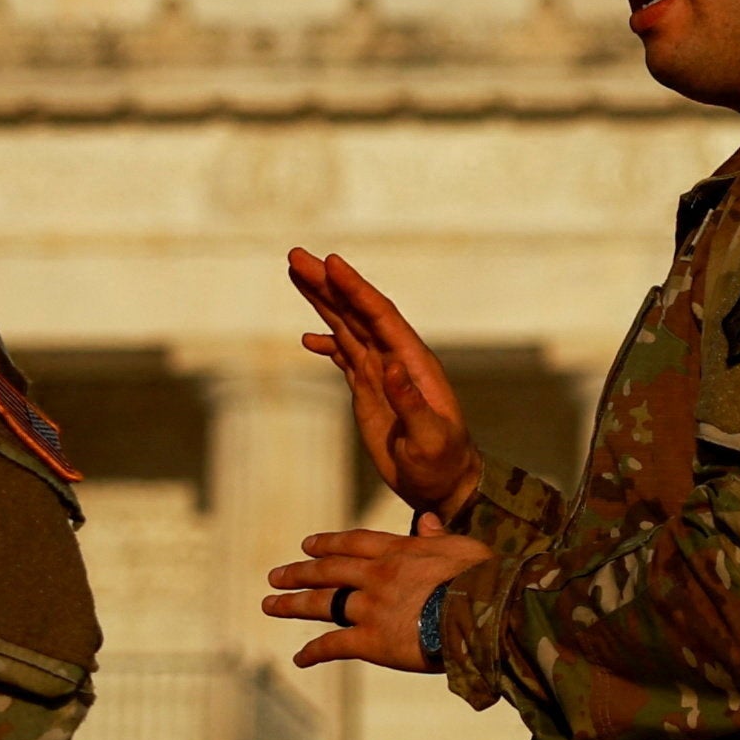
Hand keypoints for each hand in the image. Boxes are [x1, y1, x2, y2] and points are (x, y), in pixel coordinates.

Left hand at [270, 522, 492, 671]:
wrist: (481, 611)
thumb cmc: (484, 578)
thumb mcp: (464, 547)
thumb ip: (438, 537)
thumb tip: (426, 521)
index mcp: (398, 552)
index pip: (354, 543)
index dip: (328, 544)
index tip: (307, 546)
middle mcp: (376, 576)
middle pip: (328, 571)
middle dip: (299, 572)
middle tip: (275, 575)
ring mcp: (370, 608)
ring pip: (322, 604)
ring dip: (292, 604)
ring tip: (270, 604)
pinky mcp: (371, 641)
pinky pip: (334, 645)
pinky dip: (314, 652)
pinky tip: (299, 658)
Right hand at [286, 248, 478, 516]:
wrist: (445, 484)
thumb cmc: (442, 463)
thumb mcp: (430, 438)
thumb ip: (412, 403)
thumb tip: (392, 366)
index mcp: (414, 363)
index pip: (381, 316)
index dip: (355, 289)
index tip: (331, 262)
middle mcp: (397, 359)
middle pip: (358, 311)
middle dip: (328, 283)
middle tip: (295, 255)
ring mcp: (382, 372)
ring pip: (348, 327)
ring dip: (323, 300)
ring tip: (295, 273)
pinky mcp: (370, 390)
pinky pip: (345, 356)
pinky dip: (327, 343)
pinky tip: (307, 338)